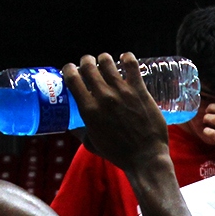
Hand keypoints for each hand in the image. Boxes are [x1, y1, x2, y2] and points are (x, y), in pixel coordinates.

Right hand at [61, 53, 169, 174]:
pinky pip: (132, 65)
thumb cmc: (118, 154)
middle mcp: (103, 96)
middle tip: (88, 64)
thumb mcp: (92, 144)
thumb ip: (80, 132)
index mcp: (88, 109)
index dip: (69, 69)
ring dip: (103, 58)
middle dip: (86, 61)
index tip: (71, 69)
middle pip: (89, 66)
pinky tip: (126, 58)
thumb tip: (71, 126)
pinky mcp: (140, 90)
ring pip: (108, 62)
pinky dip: (127, 58)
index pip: (72, 78)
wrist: (145, 157)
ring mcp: (122, 92)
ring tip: (105, 60)